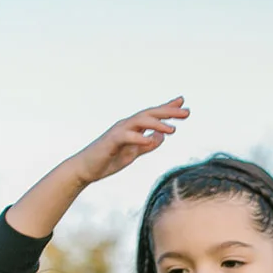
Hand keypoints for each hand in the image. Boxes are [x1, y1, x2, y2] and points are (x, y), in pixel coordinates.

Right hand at [71, 98, 189, 183]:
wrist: (86, 168)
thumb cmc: (108, 160)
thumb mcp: (133, 153)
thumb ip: (147, 145)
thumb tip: (161, 137)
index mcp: (133, 128)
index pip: (153, 115)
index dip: (167, 108)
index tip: (183, 104)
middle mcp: (126, 125)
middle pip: (150, 114)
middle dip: (168, 112)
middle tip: (186, 112)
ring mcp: (118, 131)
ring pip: (140, 121)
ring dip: (157, 124)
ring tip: (173, 129)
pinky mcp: (111, 141)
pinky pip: (126, 137)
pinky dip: (139, 137)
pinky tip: (150, 140)